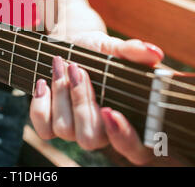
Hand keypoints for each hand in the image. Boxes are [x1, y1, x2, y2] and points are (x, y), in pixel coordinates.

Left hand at [30, 31, 181, 165]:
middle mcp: (101, 130)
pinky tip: (43, 82)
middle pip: (90, 138)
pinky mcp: (52, 124)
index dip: (123, 137)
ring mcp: (75, 130)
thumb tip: (154, 53)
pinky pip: (43, 129)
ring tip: (62, 64)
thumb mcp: (113, 47)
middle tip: (77, 69)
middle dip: (81, 101)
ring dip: (60, 93)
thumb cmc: (97, 50)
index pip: (134, 150)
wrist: (69, 45)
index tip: (110, 111)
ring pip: (64, 129)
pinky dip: (40, 104)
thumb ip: (132, 52)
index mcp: (126, 118)